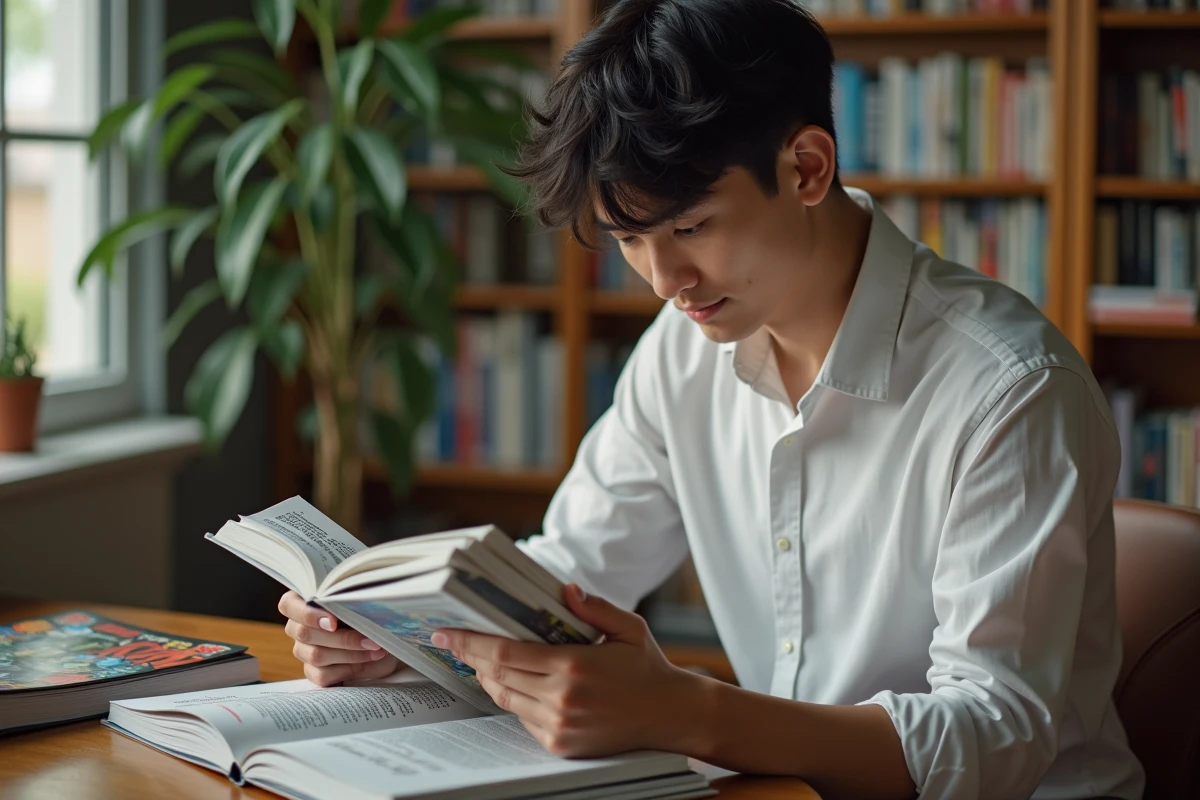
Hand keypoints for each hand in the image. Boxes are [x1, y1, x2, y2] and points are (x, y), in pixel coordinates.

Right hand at [277, 590, 399, 685]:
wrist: (382, 639)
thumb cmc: (369, 613)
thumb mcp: (362, 601)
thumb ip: (351, 598)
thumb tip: (356, 603)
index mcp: (303, 602)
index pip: (288, 604)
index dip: (308, 614)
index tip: (334, 621)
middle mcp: (298, 627)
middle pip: (304, 633)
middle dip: (342, 638)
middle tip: (370, 638)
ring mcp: (303, 651)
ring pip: (316, 655)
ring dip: (351, 653)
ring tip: (376, 649)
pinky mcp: (313, 672)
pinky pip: (322, 675)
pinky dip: (348, 669)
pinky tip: (367, 662)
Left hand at [432, 584, 704, 757]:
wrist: (669, 715)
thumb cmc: (648, 668)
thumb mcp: (628, 628)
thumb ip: (595, 607)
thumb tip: (566, 590)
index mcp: (574, 666)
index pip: (505, 654)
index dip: (471, 643)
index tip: (448, 633)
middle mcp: (561, 699)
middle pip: (497, 677)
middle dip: (471, 657)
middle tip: (454, 641)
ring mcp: (559, 725)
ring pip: (505, 698)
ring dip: (489, 678)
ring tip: (482, 659)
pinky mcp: (560, 743)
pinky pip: (522, 717)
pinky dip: (514, 697)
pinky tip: (518, 681)